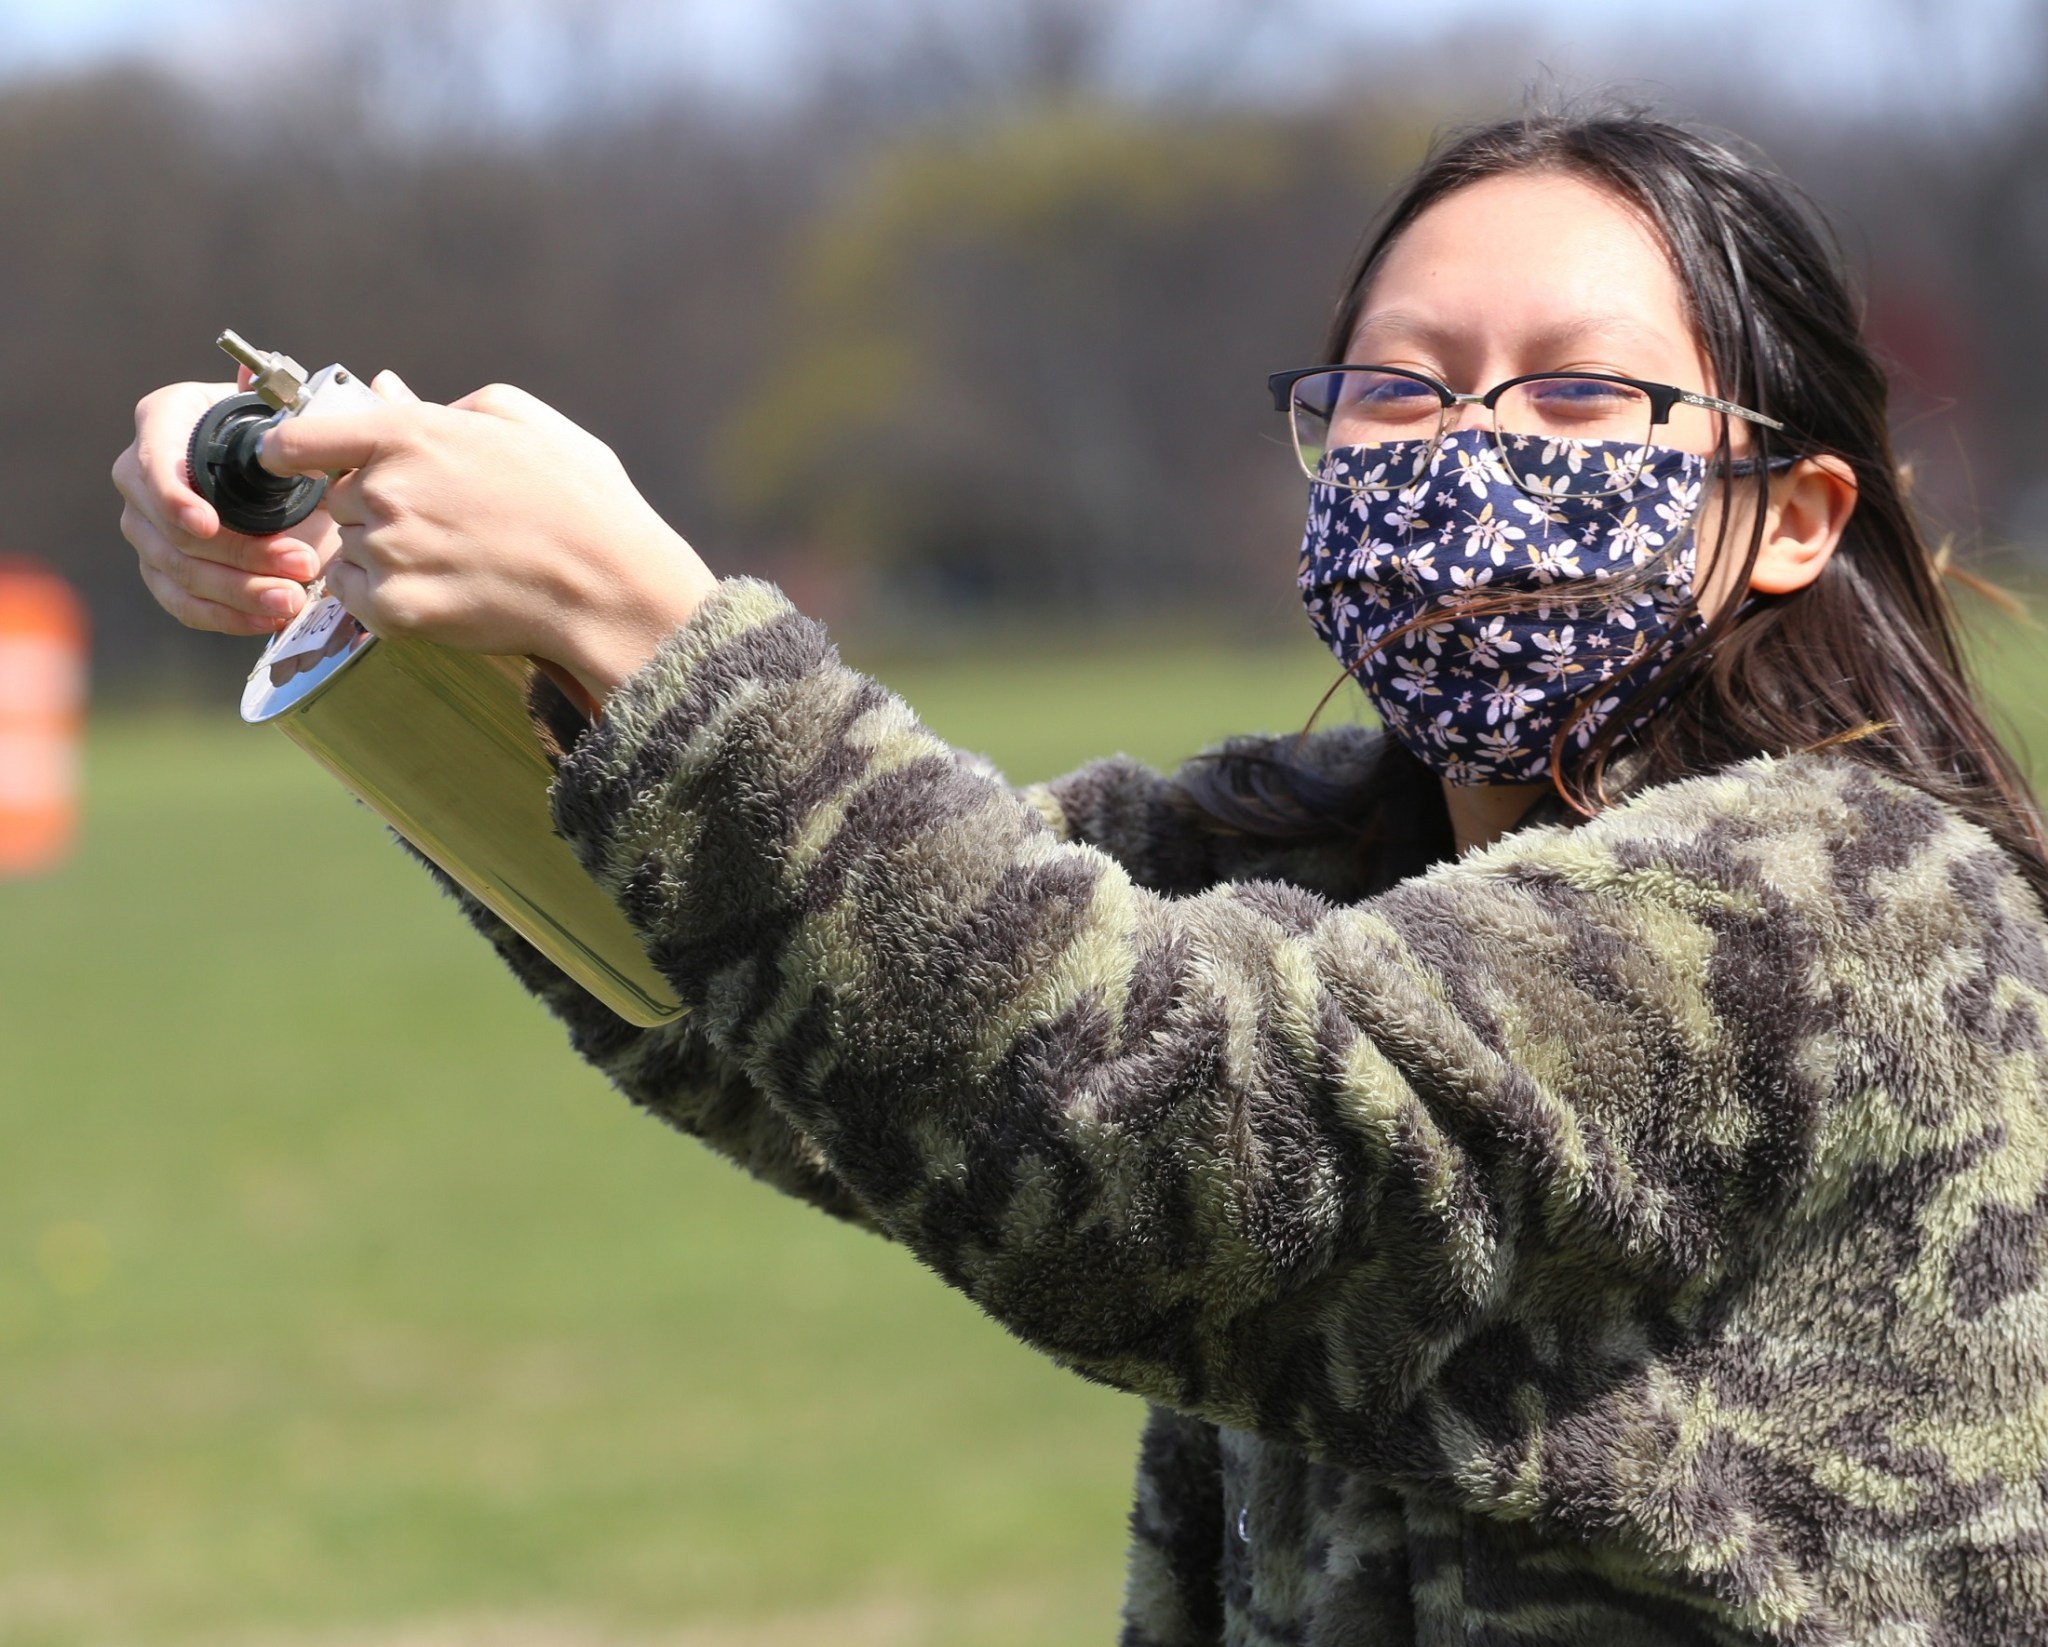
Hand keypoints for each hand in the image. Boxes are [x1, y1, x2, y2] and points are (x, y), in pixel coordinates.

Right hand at [114, 374, 357, 634]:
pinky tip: (269, 616)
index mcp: (164, 421)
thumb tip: (249, 375)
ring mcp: (146, 526)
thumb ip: (275, 402)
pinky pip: (183, 603)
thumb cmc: (287, 443)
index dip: (174, 498)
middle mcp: (140, 474)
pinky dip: (227, 615)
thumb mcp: (291, 419)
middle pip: (172, 530)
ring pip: (178, 572)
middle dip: (242, 554)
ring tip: (295, 597)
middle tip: (303, 563)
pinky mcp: (162, 570)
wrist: (293, 482)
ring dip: (242, 591)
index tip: (209, 525)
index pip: (153, 463)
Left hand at [261, 382, 716, 706]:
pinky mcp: (398, 611)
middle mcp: (386, 492)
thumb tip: (388, 393)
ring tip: (451, 559)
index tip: (286, 461)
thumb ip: (447, 405)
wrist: (611, 588)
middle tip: (437, 522)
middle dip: (373, 507)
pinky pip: (359, 598)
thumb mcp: (527, 421)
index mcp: (411, 435)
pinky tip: (438, 589)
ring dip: (382, 554)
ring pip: (350, 551)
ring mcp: (389, 554)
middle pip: (338, 499)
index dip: (287, 451)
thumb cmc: (583, 500)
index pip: (303, 438)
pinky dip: (385, 596)